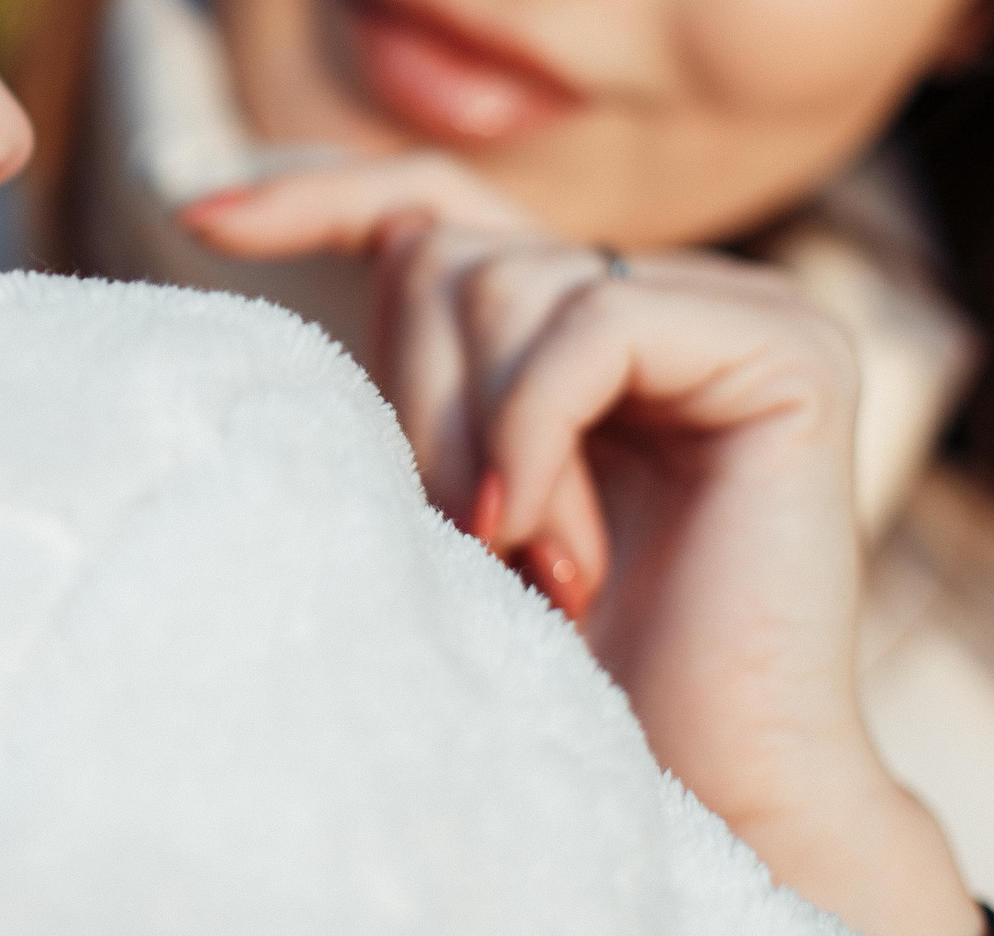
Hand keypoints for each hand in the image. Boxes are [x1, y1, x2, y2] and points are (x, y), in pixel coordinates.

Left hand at [180, 161, 978, 935]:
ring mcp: (745, 312)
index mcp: (596, 319)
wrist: (706, 799)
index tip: (202, 219)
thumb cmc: (561, 670)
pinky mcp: (791, 352)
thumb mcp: (448, 487)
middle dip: (416, 396)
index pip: (442, 207)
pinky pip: (592, 325)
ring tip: (514, 557)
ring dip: (475, 437)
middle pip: (453, 250)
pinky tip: (550, 547)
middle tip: (459, 538)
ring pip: (507, 283)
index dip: (325, 195)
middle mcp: (676, 293)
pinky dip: (534, 434)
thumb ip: (413, 370)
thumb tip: (237, 217)